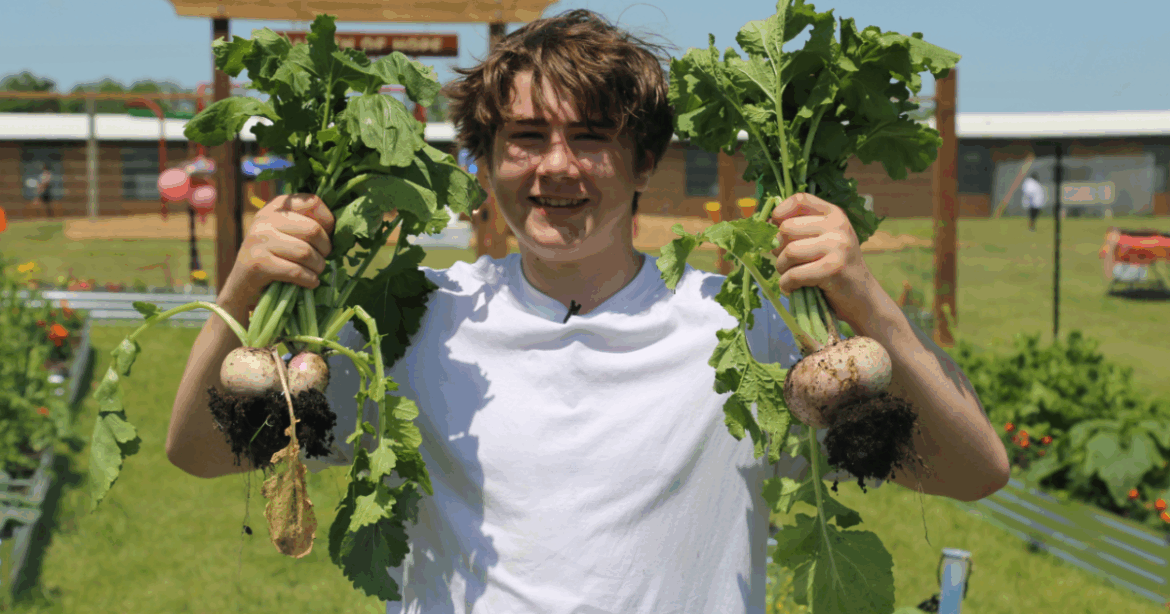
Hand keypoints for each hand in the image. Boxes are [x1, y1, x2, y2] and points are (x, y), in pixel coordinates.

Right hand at [220, 194, 334, 311]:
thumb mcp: (287, 233)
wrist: (243, 285)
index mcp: (276, 206)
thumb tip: (342, 228)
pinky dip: (309, 280)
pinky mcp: (258, 263)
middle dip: (326, 249)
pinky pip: (296, 271)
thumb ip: (308, 224)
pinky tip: (310, 282)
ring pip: (306, 252)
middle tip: (322, 259)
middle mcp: (265, 218)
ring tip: (315, 272)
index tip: (327, 237)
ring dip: (318, 267)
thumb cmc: (275, 258)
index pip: (313, 201)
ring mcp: (259, 239)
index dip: (328, 221)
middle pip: (313, 229)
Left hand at [768, 193, 877, 326]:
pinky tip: (792, 288)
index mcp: (834, 214)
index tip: (775, 229)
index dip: (779, 213)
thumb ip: (801, 228)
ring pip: (789, 251)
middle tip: (785, 263)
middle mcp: (838, 225)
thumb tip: (765, 224)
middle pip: (787, 228)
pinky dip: (787, 284)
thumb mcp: (823, 240)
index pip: (799, 200)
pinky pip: (794, 274)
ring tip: (789, 276)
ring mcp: (838, 245)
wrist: (862, 297)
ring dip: (781, 268)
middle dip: (777, 249)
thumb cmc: (835, 268)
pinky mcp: (834, 268)